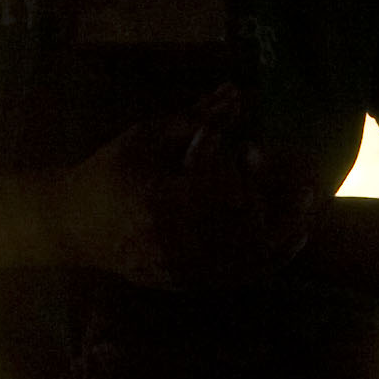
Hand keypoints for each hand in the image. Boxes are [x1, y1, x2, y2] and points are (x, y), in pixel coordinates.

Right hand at [45, 90, 312, 292]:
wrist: (72, 227)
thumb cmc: (108, 173)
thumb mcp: (146, 136)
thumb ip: (195, 119)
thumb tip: (238, 94)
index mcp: (159, 202)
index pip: (220, 191)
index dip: (247, 171)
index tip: (255, 149)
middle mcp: (172, 243)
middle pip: (244, 231)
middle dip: (279, 207)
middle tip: (305, 185)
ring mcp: (179, 270)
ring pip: (246, 261)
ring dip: (284, 235)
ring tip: (307, 209)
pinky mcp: (184, 284)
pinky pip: (237, 278)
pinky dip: (269, 260)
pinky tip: (291, 240)